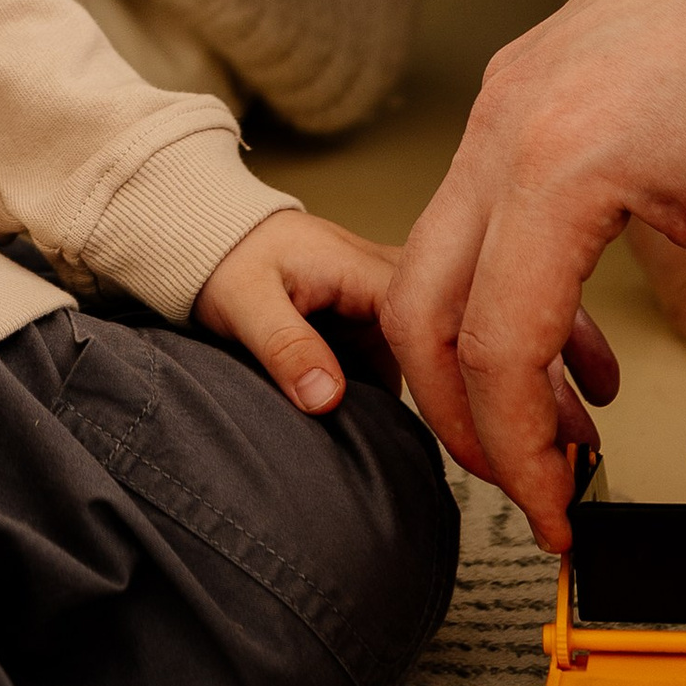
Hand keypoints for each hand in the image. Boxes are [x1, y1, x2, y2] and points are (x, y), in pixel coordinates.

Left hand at [200, 203, 478, 420]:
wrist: (221, 245)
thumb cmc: (229, 263)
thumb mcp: (245, 302)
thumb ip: (286, 346)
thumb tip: (327, 398)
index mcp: (366, 266)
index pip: (431, 319)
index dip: (447, 370)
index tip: (456, 420)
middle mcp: (392, 281)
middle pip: (446, 336)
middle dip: (455, 386)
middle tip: (464, 439)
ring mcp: (390, 307)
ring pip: (431, 354)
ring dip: (437, 391)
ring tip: (453, 438)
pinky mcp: (380, 331)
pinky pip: (409, 365)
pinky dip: (411, 390)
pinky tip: (414, 425)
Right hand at [386, 0, 685, 546]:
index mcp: (557, 163)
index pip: (495, 347)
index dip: (520, 454)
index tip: (565, 517)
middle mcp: (501, 128)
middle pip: (416, 311)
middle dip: (465, 423)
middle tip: (539, 491)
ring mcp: (499, 104)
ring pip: (432, 263)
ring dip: (477, 361)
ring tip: (564, 430)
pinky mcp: (519, 93)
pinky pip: (471, 217)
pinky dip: (498, 296)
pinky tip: (576, 341)